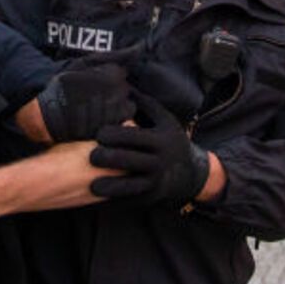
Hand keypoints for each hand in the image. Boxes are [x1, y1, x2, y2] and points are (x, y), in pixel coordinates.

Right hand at [36, 63, 134, 141]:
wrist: (49, 116)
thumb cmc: (64, 86)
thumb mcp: (83, 63)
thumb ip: (113, 56)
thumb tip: (139, 48)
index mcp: (113, 73)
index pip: (121, 72)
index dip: (108, 75)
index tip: (94, 81)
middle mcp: (119, 91)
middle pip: (124, 87)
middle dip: (113, 89)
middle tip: (94, 94)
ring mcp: (117, 109)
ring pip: (127, 103)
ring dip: (116, 103)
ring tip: (97, 105)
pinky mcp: (114, 125)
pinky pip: (124, 117)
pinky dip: (115, 116)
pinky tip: (99, 115)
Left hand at [88, 92, 210, 206]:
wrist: (192, 172)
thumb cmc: (171, 140)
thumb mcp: (164, 119)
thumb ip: (144, 103)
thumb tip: (123, 83)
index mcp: (160, 140)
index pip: (134, 137)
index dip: (115, 135)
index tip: (98, 134)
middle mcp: (160, 162)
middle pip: (131, 161)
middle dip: (109, 159)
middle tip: (92, 157)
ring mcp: (157, 182)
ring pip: (132, 186)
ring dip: (111, 187)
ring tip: (93, 186)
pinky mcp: (152, 198)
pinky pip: (132, 200)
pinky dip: (116, 201)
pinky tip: (100, 200)